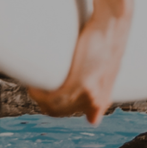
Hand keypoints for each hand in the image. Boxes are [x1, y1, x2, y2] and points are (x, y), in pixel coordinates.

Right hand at [26, 5, 130, 122]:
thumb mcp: (107, 74)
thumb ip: (100, 95)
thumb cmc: (106, 44)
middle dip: (43, 101)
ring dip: (38, 96)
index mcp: (101, 101)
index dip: (53, 105)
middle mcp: (96, 102)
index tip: (45, 92)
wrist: (112, 26)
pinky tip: (34, 83)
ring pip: (52, 107)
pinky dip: (38, 93)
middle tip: (36, 84)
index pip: (69, 113)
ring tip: (34, 81)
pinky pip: (52, 99)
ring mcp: (89, 95)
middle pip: (57, 111)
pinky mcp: (82, 85)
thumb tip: (93, 121)